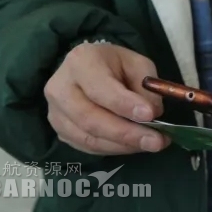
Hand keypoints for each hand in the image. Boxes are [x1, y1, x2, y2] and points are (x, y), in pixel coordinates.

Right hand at [44, 42, 169, 154]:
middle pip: (90, 118)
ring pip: (88, 138)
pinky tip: (134, 146)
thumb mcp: (137, 64)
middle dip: (126, 133)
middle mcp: (60, 88)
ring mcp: (56, 113)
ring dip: (123, 145)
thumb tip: (153, 115)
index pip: (100, 88)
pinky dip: (113, 149)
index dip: (124, 104)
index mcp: (80, 62)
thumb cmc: (115, 64)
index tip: (150, 115)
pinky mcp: (60, 131)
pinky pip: (87, 147)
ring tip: (151, 144)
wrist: (88, 69)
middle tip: (156, 140)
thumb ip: (146, 87)